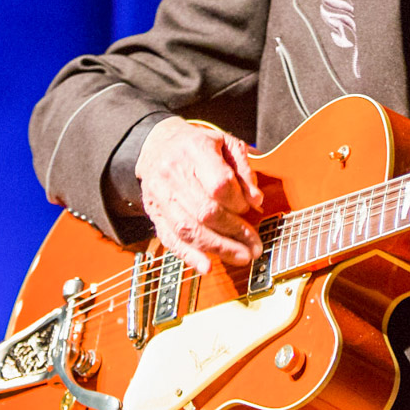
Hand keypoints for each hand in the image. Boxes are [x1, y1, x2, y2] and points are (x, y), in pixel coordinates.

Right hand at [134, 117, 265, 271]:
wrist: (157, 144)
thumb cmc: (196, 145)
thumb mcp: (226, 143)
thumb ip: (244, 169)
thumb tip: (256, 200)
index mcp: (194, 150)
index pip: (219, 184)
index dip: (238, 202)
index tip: (249, 208)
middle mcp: (173, 173)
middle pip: (205, 211)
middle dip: (234, 232)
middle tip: (254, 245)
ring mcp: (160, 195)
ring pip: (188, 229)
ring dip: (218, 248)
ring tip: (240, 257)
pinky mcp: (154, 213)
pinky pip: (170, 238)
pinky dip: (189, 255)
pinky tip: (206, 266)